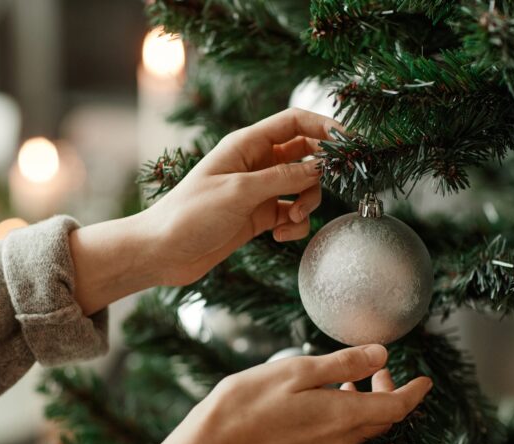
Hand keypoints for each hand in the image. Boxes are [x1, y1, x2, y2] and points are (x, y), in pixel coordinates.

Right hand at [127, 345, 431, 443]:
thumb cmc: (248, 403)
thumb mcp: (298, 371)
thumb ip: (343, 363)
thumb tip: (381, 353)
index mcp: (343, 418)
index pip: (395, 407)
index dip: (414, 392)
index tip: (425, 380)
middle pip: (378, 421)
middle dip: (385, 393)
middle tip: (377, 369)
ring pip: (354, 432)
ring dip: (359, 406)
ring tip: (344, 382)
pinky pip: (333, 443)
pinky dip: (338, 421)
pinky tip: (316, 405)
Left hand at [143, 108, 341, 286]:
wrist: (163, 252)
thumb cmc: (191, 214)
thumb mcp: (240, 191)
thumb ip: (284, 177)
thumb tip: (321, 166)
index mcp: (246, 145)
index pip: (294, 122)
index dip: (325, 126)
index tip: (351, 142)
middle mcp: (254, 163)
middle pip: (305, 154)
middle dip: (319, 172)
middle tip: (326, 188)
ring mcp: (257, 190)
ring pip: (302, 186)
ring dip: (306, 202)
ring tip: (290, 219)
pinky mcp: (257, 216)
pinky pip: (290, 213)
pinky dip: (293, 224)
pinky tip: (280, 235)